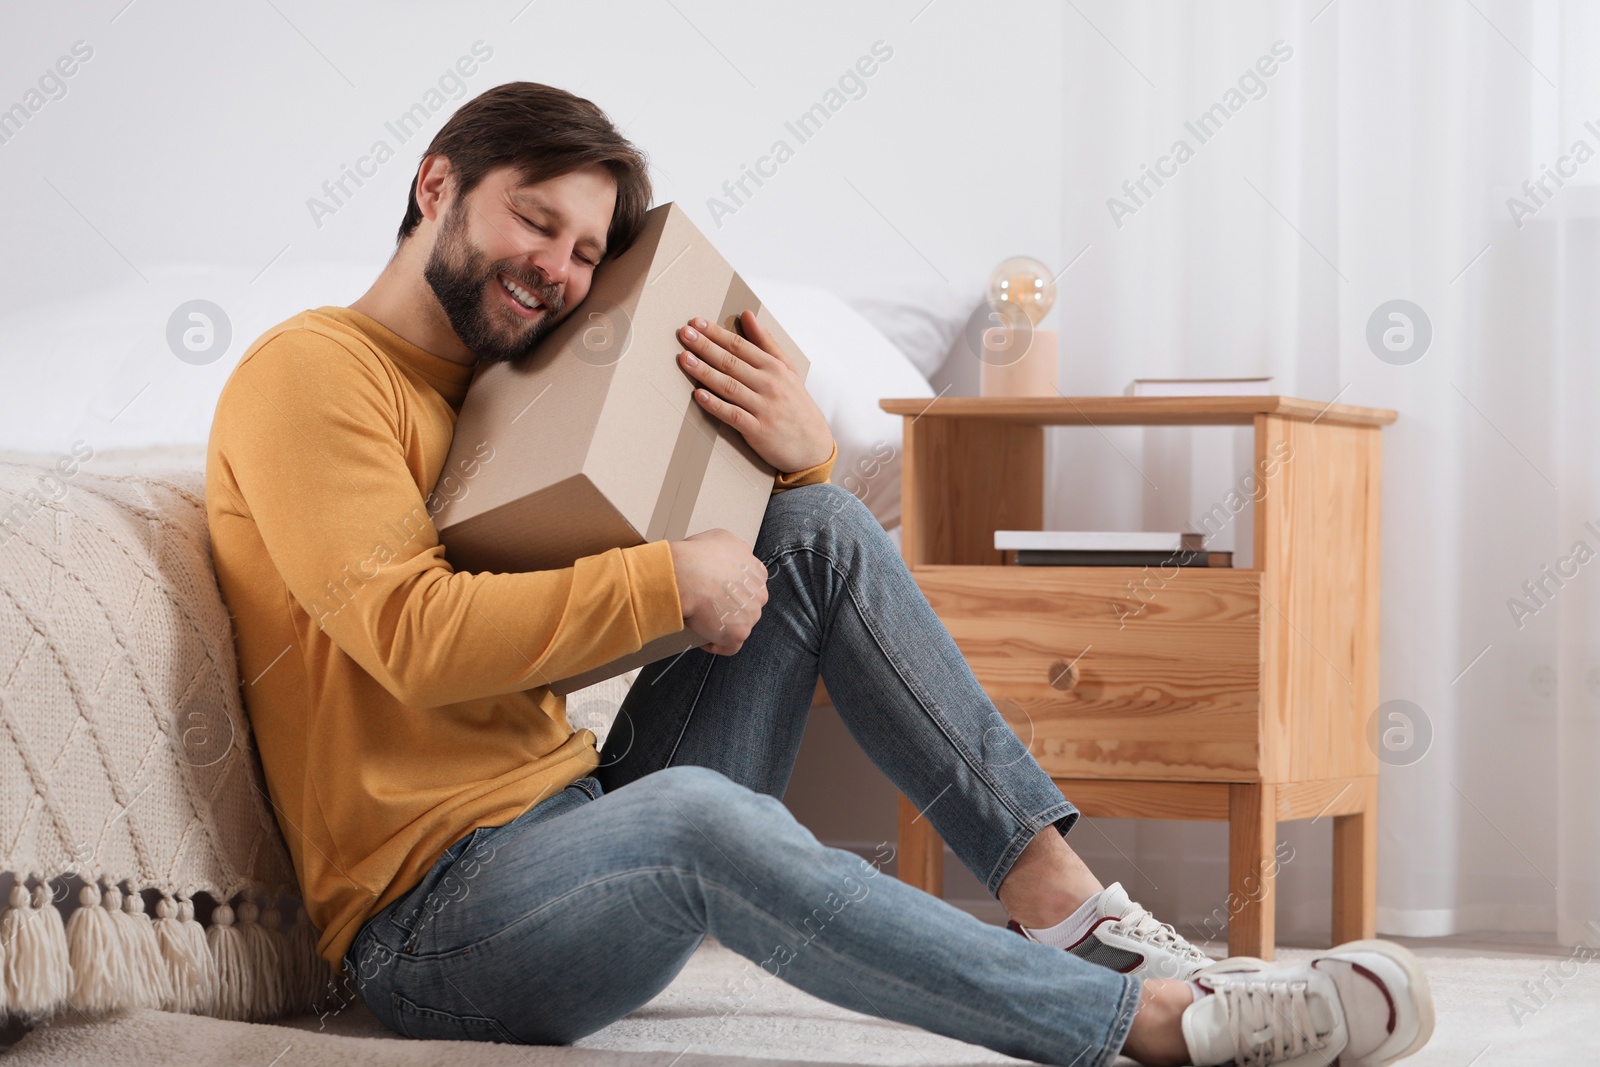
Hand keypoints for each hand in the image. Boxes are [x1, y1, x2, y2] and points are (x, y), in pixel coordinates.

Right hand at [668, 528, 768, 655]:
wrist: (685, 575)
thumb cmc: (697, 556)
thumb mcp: (720, 538)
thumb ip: (731, 549)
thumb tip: (725, 556)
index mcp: (756, 572)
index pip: (750, 585)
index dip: (733, 589)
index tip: (719, 591)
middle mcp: (759, 594)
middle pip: (747, 606)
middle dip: (730, 607)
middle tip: (708, 606)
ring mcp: (751, 615)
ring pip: (740, 625)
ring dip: (723, 625)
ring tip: (702, 621)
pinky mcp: (739, 633)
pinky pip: (730, 646)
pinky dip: (717, 645)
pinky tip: (704, 640)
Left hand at [676, 311, 833, 473]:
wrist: (813, 446)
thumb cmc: (797, 405)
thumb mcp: (788, 369)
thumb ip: (766, 342)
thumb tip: (747, 314)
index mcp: (774, 368)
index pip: (741, 346)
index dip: (717, 333)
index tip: (696, 322)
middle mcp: (769, 385)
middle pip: (732, 362)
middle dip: (706, 346)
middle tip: (684, 333)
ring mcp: (764, 408)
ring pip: (729, 386)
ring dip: (705, 372)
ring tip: (684, 358)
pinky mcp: (758, 430)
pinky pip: (734, 415)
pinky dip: (716, 405)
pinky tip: (699, 395)